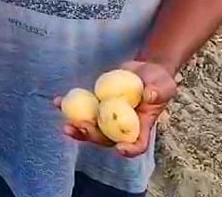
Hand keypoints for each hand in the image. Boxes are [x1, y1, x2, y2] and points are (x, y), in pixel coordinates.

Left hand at [55, 60, 177, 157]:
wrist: (145, 71)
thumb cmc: (158, 81)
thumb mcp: (164, 85)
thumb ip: (157, 91)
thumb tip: (148, 95)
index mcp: (141, 126)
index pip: (138, 144)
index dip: (129, 149)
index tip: (120, 148)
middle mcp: (122, 125)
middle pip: (107, 138)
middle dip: (93, 136)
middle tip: (82, 126)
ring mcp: (108, 116)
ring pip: (91, 128)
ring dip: (77, 128)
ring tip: (66, 126)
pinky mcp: (97, 104)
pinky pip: (82, 109)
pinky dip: (69, 107)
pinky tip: (57, 102)